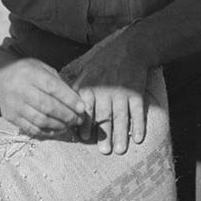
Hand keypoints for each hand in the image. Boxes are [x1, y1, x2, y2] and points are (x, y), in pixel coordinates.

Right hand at [0, 58, 86, 138]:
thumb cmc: (26, 72)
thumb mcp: (42, 68)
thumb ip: (58, 82)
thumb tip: (76, 100)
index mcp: (30, 73)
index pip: (53, 87)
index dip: (69, 99)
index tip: (81, 107)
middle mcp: (20, 89)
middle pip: (47, 106)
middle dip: (66, 115)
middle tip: (78, 119)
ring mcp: (14, 104)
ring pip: (40, 120)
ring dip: (59, 125)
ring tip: (69, 125)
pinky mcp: (10, 116)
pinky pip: (31, 128)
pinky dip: (47, 132)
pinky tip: (57, 129)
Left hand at [69, 38, 149, 154]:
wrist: (130, 50)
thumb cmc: (103, 64)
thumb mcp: (85, 72)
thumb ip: (76, 90)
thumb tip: (62, 107)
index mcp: (91, 87)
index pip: (86, 108)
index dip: (85, 122)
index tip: (84, 137)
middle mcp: (106, 91)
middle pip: (105, 115)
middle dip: (104, 134)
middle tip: (104, 151)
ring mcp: (122, 93)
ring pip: (121, 116)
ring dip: (121, 134)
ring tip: (120, 150)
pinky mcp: (136, 93)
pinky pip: (138, 112)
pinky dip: (139, 125)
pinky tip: (138, 138)